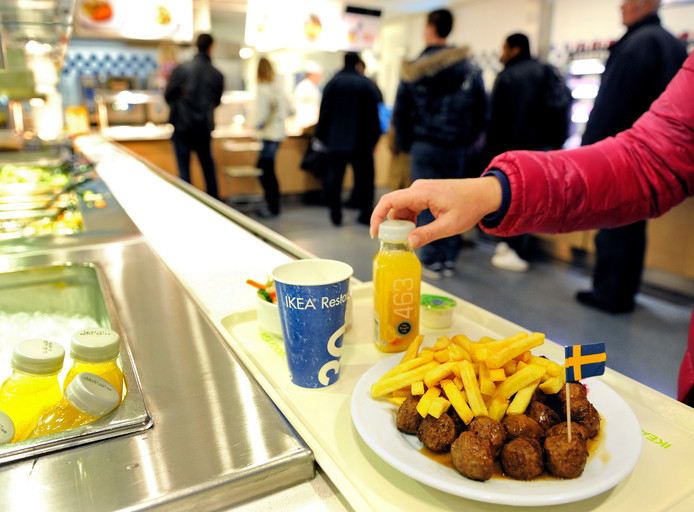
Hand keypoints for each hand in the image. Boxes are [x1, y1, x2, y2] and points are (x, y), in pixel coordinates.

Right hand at [369, 177, 502, 248]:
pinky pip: (410, 207)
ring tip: (410, 238)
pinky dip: (409, 220)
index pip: (389, 201)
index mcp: (422, 193)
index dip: (377, 217)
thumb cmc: (470, 207)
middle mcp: (418, 188)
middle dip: (391, 226)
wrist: (484, 194)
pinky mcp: (425, 194)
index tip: (375, 233)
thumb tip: (408, 243)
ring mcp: (421, 190)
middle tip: (396, 243)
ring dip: (402, 224)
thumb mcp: (449, 226)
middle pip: (394, 207)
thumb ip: (427, 235)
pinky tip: (416, 230)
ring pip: (401, 208)